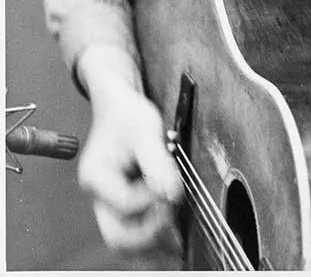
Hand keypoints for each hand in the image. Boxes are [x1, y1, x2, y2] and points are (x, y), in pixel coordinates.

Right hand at [75, 47, 183, 252]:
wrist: (120, 106)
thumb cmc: (127, 114)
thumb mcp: (145, 130)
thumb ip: (157, 163)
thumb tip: (171, 193)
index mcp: (96, 177)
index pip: (125, 204)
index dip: (152, 198)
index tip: (172, 182)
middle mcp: (98, 197)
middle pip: (119, 237)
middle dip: (150, 232)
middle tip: (174, 210)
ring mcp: (108, 204)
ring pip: (127, 241)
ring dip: (154, 237)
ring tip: (177, 222)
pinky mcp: (122, 205)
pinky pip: (136, 230)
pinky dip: (154, 231)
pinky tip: (173, 224)